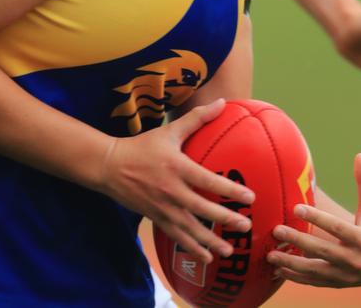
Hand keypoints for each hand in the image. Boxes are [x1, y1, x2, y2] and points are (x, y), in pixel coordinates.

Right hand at [100, 98, 254, 263]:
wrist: (111, 166)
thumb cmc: (143, 146)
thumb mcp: (169, 130)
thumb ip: (197, 119)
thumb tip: (221, 102)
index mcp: (177, 167)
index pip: (208, 181)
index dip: (230, 191)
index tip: (250, 198)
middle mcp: (171, 190)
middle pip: (202, 209)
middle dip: (225, 219)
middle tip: (245, 227)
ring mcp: (163, 207)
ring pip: (190, 229)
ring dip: (210, 241)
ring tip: (229, 251)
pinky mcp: (156, 218)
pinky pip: (176, 237)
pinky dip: (192, 248)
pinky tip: (206, 258)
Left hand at [267, 153, 360, 287]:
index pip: (338, 228)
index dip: (317, 218)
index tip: (296, 207)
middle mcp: (355, 260)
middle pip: (323, 250)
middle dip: (299, 240)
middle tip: (276, 229)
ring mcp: (346, 275)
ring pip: (316, 271)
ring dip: (292, 264)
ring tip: (270, 254)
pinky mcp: (338, 283)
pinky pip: (315, 282)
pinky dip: (297, 278)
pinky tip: (278, 269)